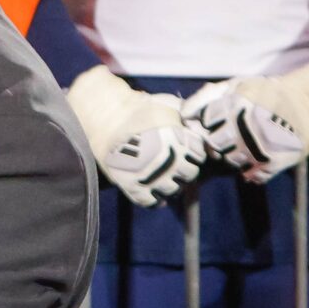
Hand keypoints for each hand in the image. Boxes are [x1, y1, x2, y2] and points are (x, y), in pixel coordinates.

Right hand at [67, 67, 203, 206]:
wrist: (104, 115)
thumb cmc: (137, 108)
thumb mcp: (169, 105)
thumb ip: (189, 118)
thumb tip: (204, 131)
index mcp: (181, 141)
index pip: (199, 156)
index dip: (191, 152)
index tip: (182, 149)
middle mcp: (170, 160)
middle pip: (189, 174)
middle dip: (183, 168)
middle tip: (172, 163)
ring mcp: (152, 175)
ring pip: (172, 190)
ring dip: (169, 184)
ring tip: (160, 175)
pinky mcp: (132, 186)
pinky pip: (150, 202)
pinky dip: (154, 200)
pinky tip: (152, 192)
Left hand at [187, 61, 308, 182]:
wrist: (307, 102)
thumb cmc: (266, 92)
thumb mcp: (236, 84)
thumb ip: (207, 96)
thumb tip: (184, 116)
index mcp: (236, 103)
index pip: (205, 122)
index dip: (208, 125)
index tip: (217, 124)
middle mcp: (248, 124)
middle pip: (215, 144)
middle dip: (217, 143)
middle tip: (229, 138)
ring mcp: (263, 143)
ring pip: (232, 161)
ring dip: (233, 157)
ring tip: (245, 146)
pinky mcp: (278, 160)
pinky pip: (254, 175)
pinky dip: (251, 172)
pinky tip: (255, 162)